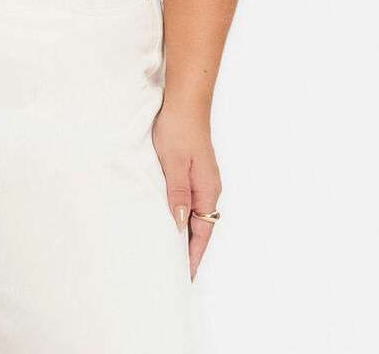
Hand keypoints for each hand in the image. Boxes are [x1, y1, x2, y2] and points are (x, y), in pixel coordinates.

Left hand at [151, 103, 221, 280]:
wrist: (185, 103)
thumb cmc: (178, 130)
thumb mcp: (174, 163)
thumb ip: (177, 193)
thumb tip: (180, 224)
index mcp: (207, 190)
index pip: (203, 232)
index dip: (193, 255)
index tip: (185, 276)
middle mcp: (209, 187)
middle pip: (202, 226)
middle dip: (190, 249)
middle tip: (174, 270)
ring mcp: (202, 179)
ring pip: (196, 213)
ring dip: (186, 231)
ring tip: (170, 250)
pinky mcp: (194, 170)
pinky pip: (191, 200)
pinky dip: (182, 214)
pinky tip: (170, 217)